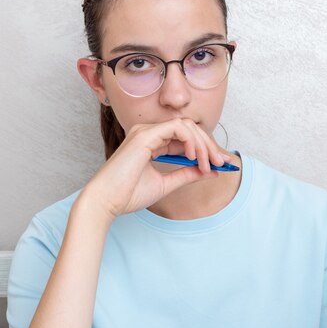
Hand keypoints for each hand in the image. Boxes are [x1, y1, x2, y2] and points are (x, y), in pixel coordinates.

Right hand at [79, 118, 229, 220]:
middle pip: (189, 128)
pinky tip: (192, 158)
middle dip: (208, 145)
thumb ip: (187, 174)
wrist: (106, 202)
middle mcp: (149, 132)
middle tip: (220, 163)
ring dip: (202, 144)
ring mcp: (146, 131)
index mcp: (152, 142)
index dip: (205, 149)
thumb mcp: (166, 184)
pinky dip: (191, 141)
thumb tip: (210, 171)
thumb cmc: (128, 195)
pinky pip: (178, 128)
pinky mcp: (146, 135)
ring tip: (206, 164)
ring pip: (186, 125)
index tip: (219, 164)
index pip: (185, 137)